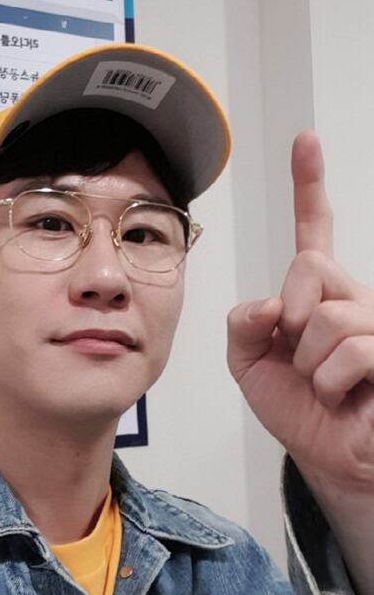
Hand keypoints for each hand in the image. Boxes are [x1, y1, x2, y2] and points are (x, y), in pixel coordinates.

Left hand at [227, 131, 373, 494]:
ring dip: (308, 362)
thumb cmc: (295, 405)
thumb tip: (272, 302)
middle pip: (309, 267)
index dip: (309, 184)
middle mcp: (351, 295)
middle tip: (298, 353)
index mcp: (315, 291)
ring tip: (324, 382)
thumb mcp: (247, 361)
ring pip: (327, 316)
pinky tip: (343, 394)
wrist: (324, 453)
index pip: (313, 229)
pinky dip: (330, 382)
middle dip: (289, 317)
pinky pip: (350, 350)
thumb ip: (242, 322)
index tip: (305, 141)